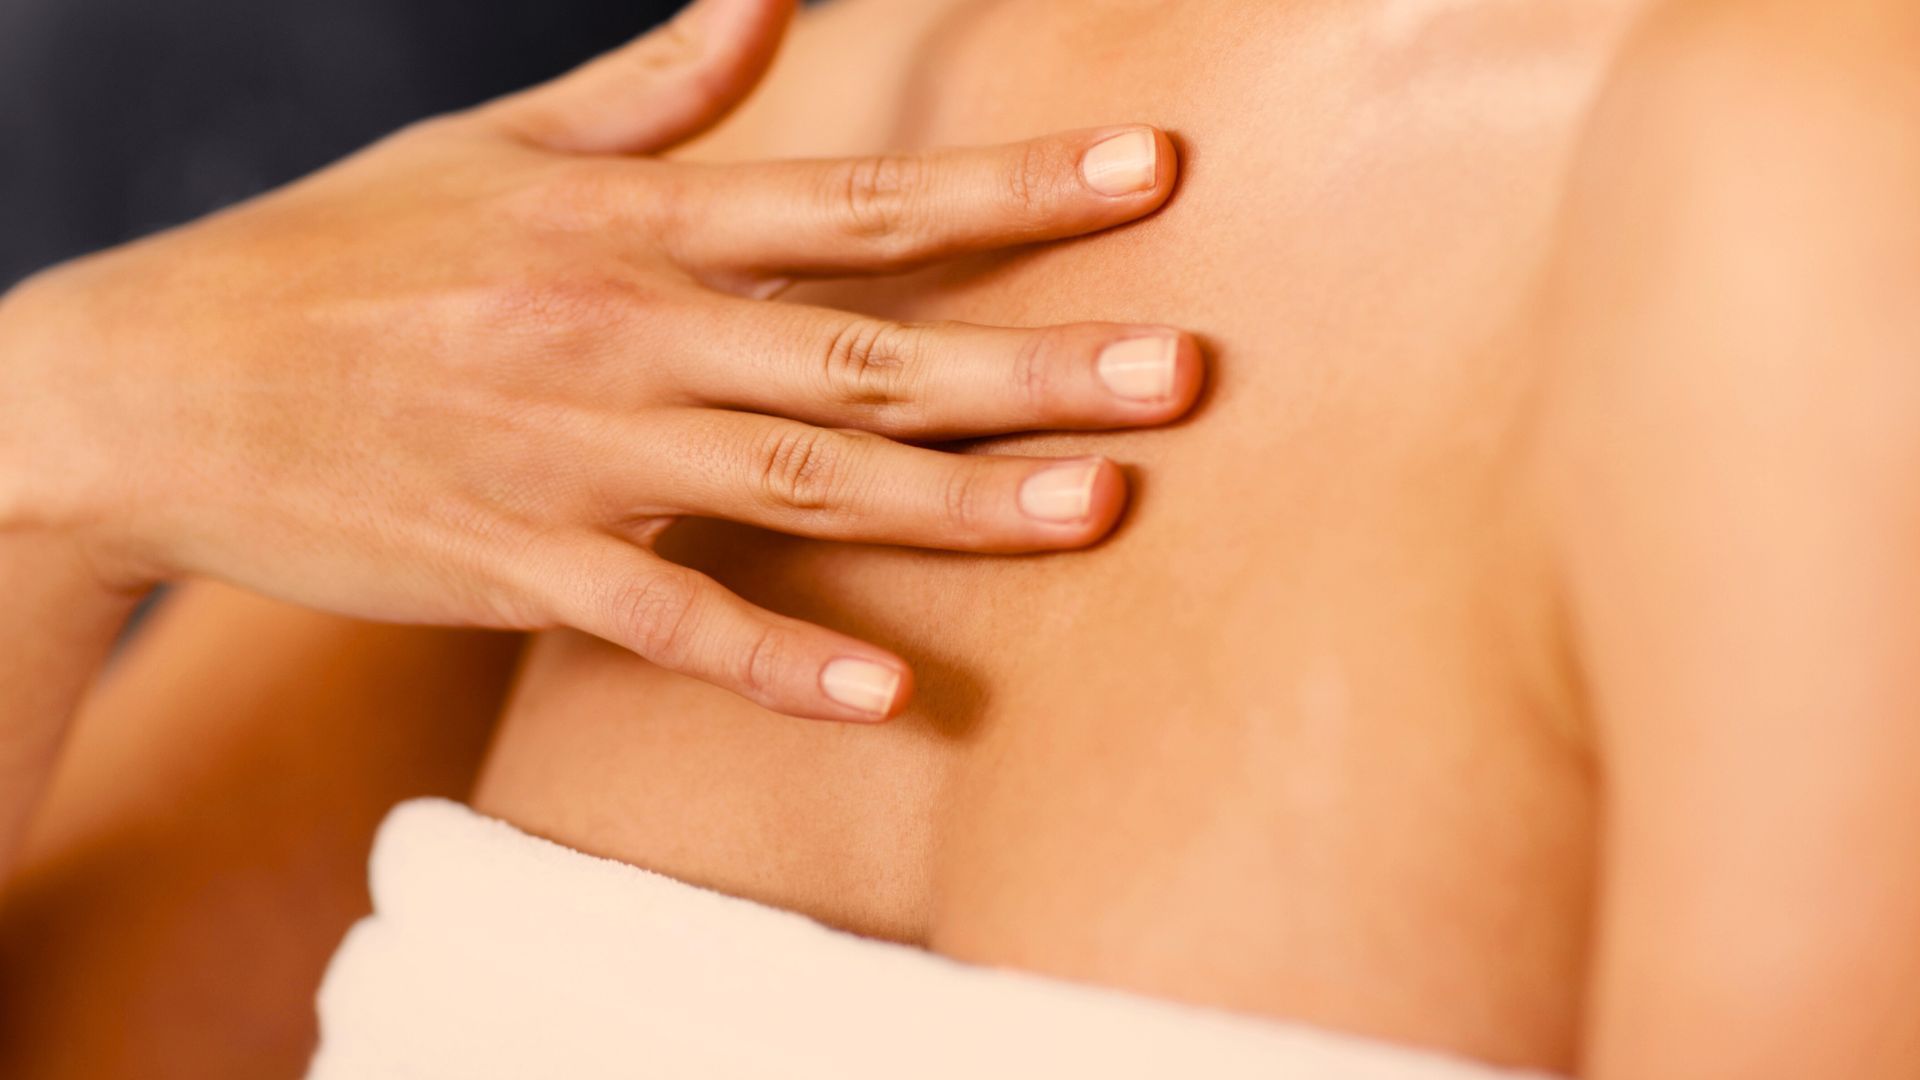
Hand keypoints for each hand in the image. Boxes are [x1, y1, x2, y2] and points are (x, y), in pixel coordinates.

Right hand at [0, 0, 1198, 721]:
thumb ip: (652, 85)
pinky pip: (670, 621)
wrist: (152, 380)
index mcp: (628, 221)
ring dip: (955, 503)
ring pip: (801, 482)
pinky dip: (777, 661)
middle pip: (866, 349)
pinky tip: (888, 694)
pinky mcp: (519, 567)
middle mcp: (623, 332)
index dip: (1011, 184)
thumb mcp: (491, 143)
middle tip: (1184, 369)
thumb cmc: (336, 254)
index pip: (856, 197)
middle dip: (1033, 360)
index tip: (1149, 166)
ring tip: (1100, 506)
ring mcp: (574, 457)